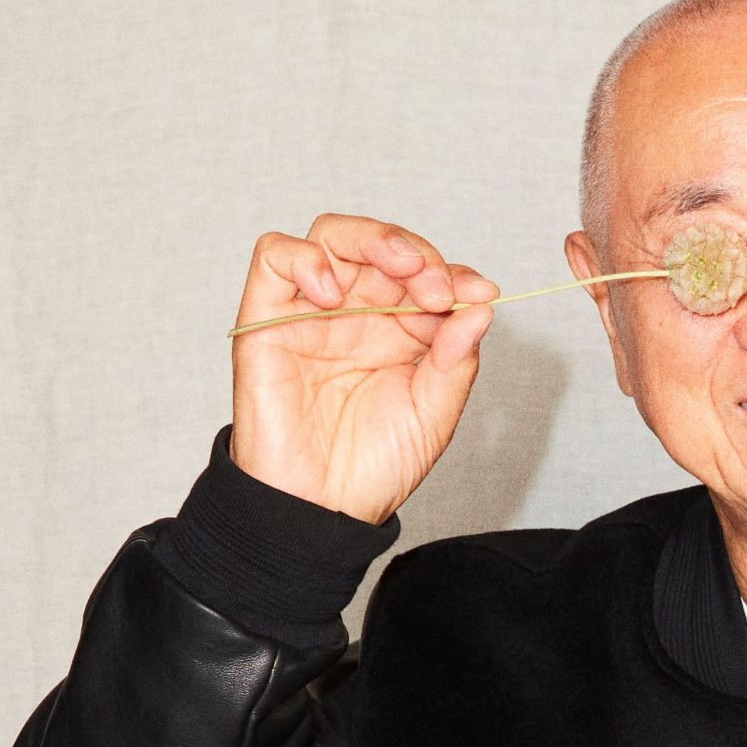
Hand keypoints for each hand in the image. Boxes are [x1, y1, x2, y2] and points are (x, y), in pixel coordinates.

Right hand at [227, 213, 498, 522]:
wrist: (319, 509)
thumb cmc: (372, 467)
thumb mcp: (433, 413)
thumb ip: (455, 358)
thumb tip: (480, 305)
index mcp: (398, 330)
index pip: (424, 275)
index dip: (453, 274)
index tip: (479, 292)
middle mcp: (355, 313)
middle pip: (380, 245)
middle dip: (417, 254)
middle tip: (437, 286)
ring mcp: (310, 312)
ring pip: (332, 237)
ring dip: (373, 240)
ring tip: (402, 272)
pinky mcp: (266, 319)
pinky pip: (274, 257)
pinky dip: (305, 258)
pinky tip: (334, 293)